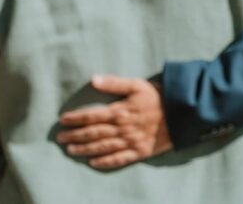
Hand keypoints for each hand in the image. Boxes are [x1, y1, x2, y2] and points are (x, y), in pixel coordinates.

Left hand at [56, 75, 172, 168]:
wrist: (181, 114)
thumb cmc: (158, 97)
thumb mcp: (136, 85)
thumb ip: (114, 83)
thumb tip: (93, 79)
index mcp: (120, 111)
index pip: (92, 116)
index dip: (76, 119)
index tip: (63, 120)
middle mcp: (123, 129)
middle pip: (93, 133)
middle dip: (75, 135)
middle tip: (60, 137)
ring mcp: (131, 142)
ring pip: (103, 147)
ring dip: (85, 149)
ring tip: (70, 150)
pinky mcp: (140, 152)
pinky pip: (119, 159)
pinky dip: (105, 162)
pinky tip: (93, 163)